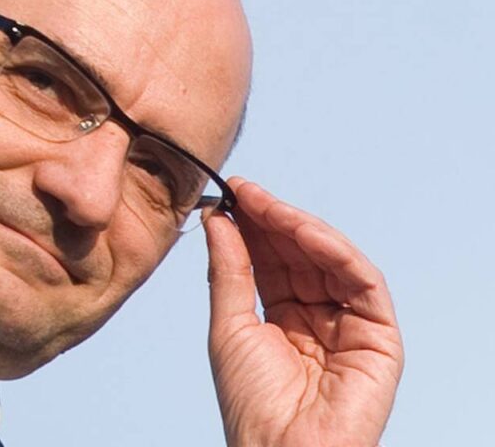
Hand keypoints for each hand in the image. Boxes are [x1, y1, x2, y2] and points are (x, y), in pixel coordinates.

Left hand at [204, 178, 402, 446]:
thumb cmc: (252, 405)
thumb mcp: (229, 325)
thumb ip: (229, 270)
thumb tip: (218, 219)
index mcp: (281, 322)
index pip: (270, 263)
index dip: (253, 228)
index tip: (231, 195)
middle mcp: (317, 320)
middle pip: (299, 257)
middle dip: (271, 221)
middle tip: (245, 191)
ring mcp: (349, 326)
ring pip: (329, 261)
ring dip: (297, 227)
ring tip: (264, 204)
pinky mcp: (379, 334)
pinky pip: (360, 280)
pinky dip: (332, 249)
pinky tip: (300, 229)